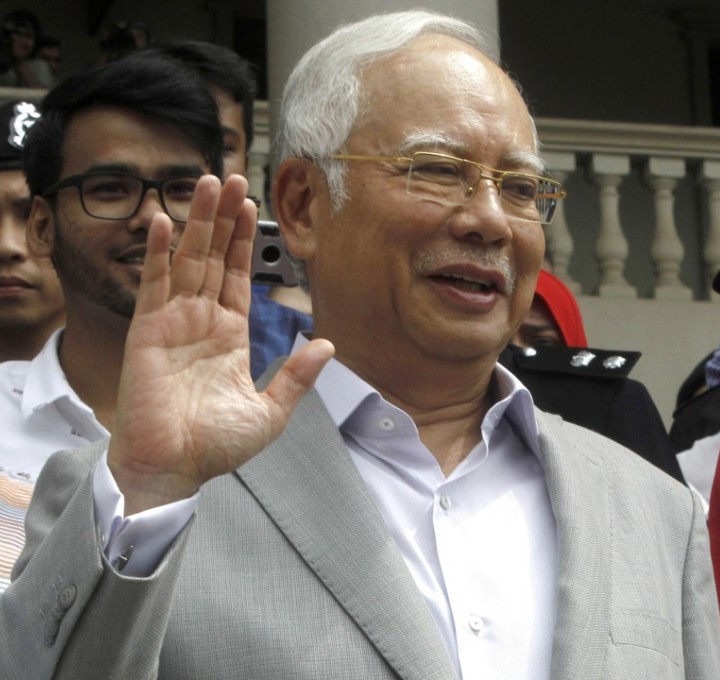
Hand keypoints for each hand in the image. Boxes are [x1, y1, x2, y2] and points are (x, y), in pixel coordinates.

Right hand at [108, 174, 333, 514]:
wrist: (174, 469)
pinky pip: (155, 284)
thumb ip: (297, 376)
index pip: (238, 276)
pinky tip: (167, 220)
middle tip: (231, 177)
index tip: (251, 205)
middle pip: (214, 258)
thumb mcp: (271, 412)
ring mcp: (173, 322)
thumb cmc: (215, 446)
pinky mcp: (148, 331)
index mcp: (230, 336)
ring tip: (208, 182)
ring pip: (188, 261)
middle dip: (223, 218)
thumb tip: (326, 345)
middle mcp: (201, 321)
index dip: (244, 241)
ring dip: (198, 221)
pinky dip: (161, 252)